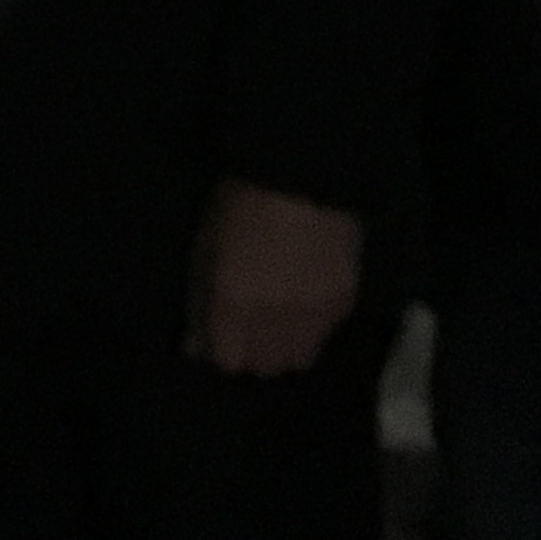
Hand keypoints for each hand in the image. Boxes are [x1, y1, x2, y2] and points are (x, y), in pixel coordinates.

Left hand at [186, 181, 361, 377]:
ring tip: (280, 318)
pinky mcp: (344, 302)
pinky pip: (326, 333)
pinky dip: (314, 326)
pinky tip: (306, 299)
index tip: (220, 333)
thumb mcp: (206, 246)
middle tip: (249, 325)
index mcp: (233, 304)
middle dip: (254, 352)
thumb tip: (196, 344)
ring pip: (298, 358)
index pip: (227, 361)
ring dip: (286, 345)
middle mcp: (274, 320)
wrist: (304, 173)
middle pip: (264, 366)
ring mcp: (314, 315)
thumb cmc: (241, 201)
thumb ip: (201, 299)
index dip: (222, 347)